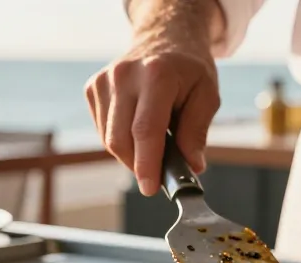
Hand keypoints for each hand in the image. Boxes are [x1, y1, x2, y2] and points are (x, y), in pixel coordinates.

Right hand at [85, 38, 220, 195]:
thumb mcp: (207, 95)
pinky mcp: (93, 88)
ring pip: (109, 139)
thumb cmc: (188, 69)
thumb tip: (191, 166)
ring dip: (131, 153)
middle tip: (159, 172)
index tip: (150, 188)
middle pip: (121, 139)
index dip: (147, 164)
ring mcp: (104, 81)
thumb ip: (197, 131)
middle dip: (139, 165)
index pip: (145, 130)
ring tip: (155, 141)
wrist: (165, 37)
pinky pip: (103, 130)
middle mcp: (124, 75)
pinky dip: (121, 139)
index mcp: (157, 75)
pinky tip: (137, 126)